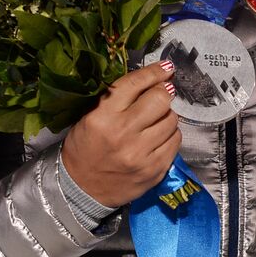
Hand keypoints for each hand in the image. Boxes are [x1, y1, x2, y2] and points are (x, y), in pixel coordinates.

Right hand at [60, 60, 179, 206]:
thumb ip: (118, 99)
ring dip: (166, 116)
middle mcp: (124, 134)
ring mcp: (141, 154)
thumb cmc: (84, 148)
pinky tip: (158, 138)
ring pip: (172, 120)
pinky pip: (175, 142)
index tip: (167, 68)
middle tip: (159, 96)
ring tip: (155, 121)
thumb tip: (154, 80)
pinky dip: (170, 135)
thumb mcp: (91, 117)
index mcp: (103, 116)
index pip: (135, 84)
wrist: (80, 188)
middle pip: (161, 99)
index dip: (155, 72)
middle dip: (163, 93)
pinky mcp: (155, 170)